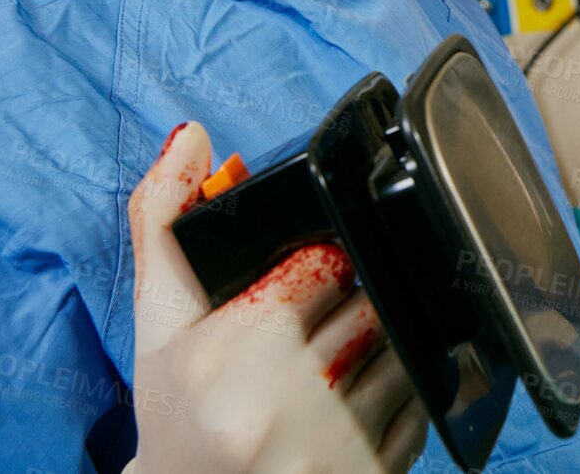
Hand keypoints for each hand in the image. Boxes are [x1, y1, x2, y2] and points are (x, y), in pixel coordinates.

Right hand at [126, 123, 426, 472]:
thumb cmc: (177, 415)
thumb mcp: (158, 324)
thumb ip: (164, 223)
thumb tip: (189, 137)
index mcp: (232, 351)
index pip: (326, 260)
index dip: (322, 264)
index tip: (307, 283)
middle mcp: (285, 401)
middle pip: (371, 301)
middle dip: (355, 302)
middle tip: (325, 326)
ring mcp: (335, 445)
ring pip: (404, 347)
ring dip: (385, 344)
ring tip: (341, 362)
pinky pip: (421, 405)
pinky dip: (401, 394)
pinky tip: (359, 402)